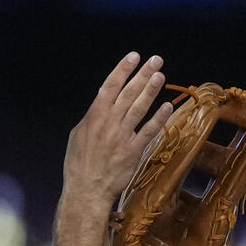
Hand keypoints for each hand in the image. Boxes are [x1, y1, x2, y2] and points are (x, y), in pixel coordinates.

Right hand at [61, 53, 175, 211]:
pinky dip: (158, 118)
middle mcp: (109, 122)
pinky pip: (149, 131)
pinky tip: (167, 106)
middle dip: (143, 74)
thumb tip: (101, 107)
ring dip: (151, 90)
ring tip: (161, 75)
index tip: (133, 56)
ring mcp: (123, 136)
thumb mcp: (78, 135)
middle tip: (155, 60)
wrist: (87, 189)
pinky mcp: (134, 151)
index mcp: (94, 116)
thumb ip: (92, 118)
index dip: (123, 69)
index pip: (111, 86)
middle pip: (128, 92)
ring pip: (139, 108)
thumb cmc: (79, 164)